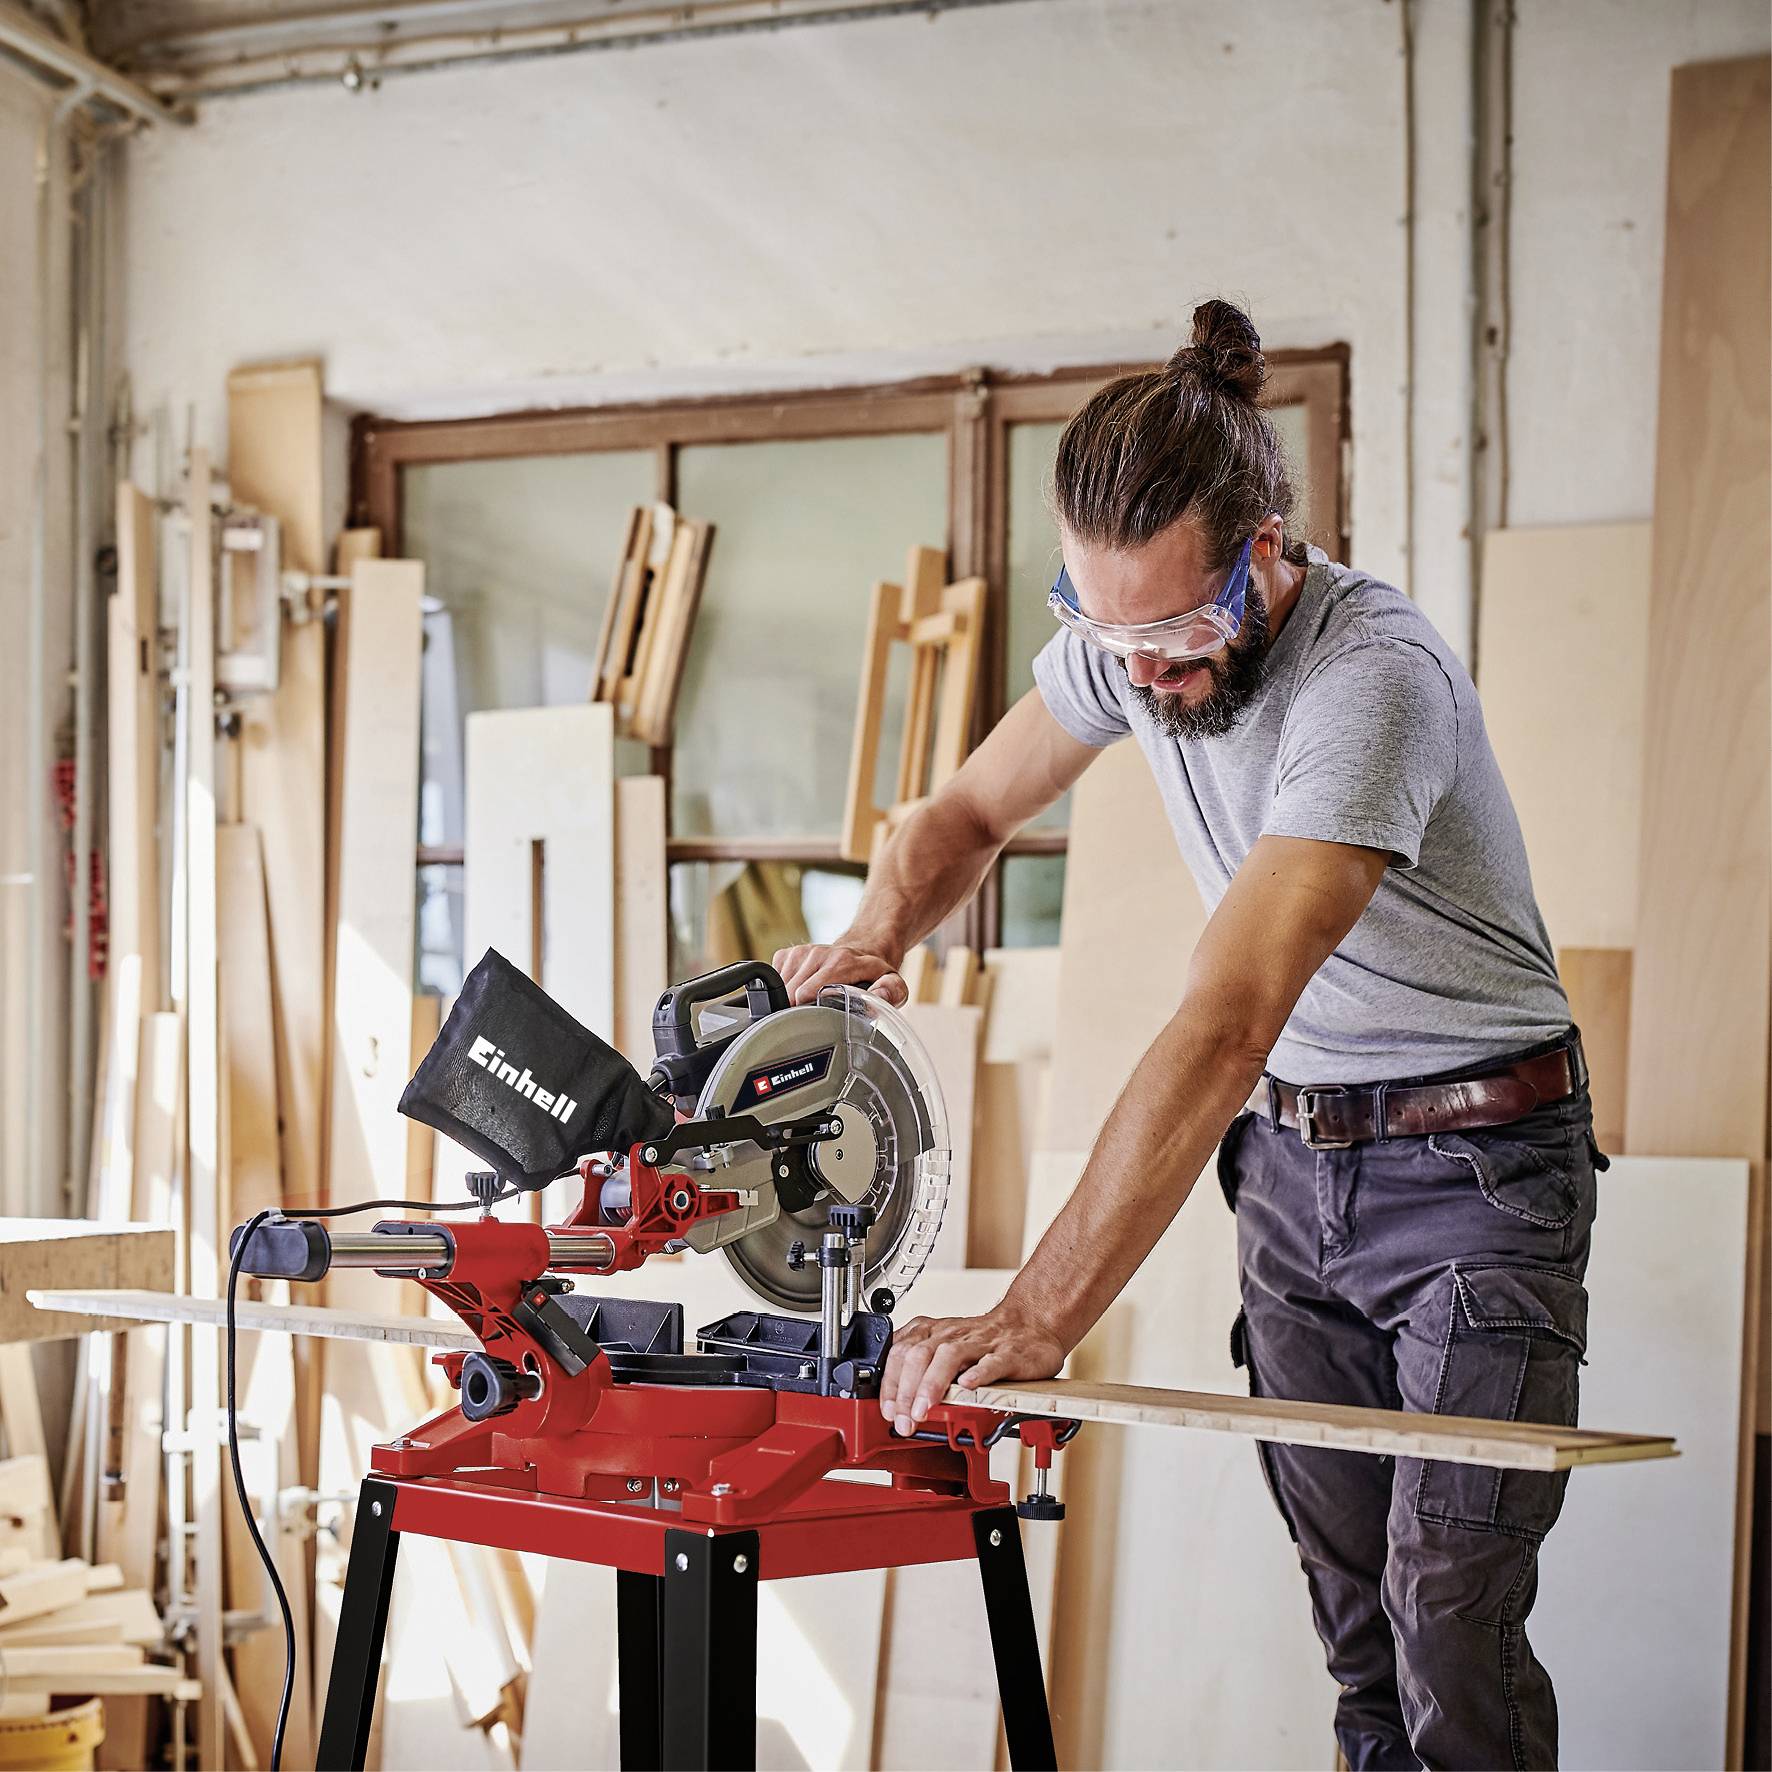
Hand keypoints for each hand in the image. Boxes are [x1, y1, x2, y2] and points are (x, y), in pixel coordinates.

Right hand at [773, 940, 906, 1006]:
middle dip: (797, 1011)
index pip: (805, 993)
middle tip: (814, 1018)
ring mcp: (801, 952)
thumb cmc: (875, 974)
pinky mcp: (789, 953)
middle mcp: (818, 954)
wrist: (865, 948)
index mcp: (840, 962)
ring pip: (779, 988)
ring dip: (789, 1000)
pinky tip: (801, 990)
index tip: (813, 1025)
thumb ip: (891, 992)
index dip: (806, 1013)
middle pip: (790, 994)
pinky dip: (782, 988)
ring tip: (810, 1003)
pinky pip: (774, 977)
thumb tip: (879, 997)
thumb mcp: (894, 984)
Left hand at [878, 1304, 1065, 1435]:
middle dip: (905, 1391)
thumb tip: (894, 1398)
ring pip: (949, 1356)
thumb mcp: (946, 1345)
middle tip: (903, 1420)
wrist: (1030, 1323)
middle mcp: (952, 1335)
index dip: (889, 1383)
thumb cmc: (985, 1339)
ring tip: (923, 1410)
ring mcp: (980, 1343)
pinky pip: (991, 1362)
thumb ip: (920, 1365)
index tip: (887, 1411)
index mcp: (934, 1333)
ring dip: (931, 1384)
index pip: (900, 1352)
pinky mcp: (1008, 1354)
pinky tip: (967, 1387)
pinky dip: (977, 1373)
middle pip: (918, 1355)